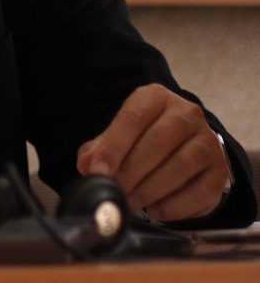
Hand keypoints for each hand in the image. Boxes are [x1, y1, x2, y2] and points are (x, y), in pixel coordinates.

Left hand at [77, 84, 231, 221]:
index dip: (114, 146)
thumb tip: (88, 166)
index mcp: (155, 97)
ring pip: (180, 165)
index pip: (133, 117)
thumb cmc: (144, 138)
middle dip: (132, 171)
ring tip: (131, 202)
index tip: (98, 171)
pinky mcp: (220, 170)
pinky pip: (199, 191)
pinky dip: (174, 206)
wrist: (184, 146)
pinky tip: (155, 210)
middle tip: (116, 191)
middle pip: (158, 141)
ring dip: (151, 189)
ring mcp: (207, 140)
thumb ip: (100, 149)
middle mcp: (186, 113)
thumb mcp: (121, 135)